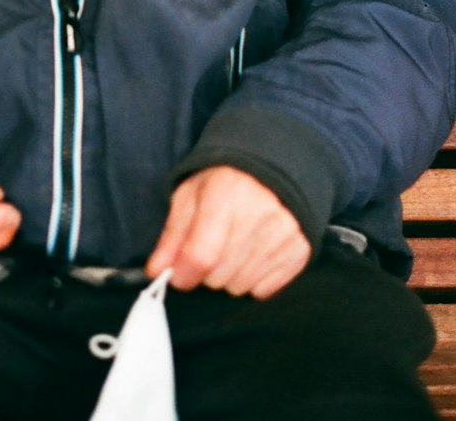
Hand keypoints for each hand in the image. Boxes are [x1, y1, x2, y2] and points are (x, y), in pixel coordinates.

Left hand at [146, 165, 309, 299]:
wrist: (274, 166)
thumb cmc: (225, 181)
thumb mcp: (191, 195)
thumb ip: (172, 235)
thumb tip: (156, 271)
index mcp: (225, 195)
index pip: (201, 255)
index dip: (183, 273)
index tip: (178, 274)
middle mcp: (259, 215)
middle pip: (218, 277)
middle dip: (206, 270)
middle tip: (211, 246)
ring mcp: (283, 235)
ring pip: (240, 287)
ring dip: (229, 276)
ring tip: (233, 246)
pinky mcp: (299, 251)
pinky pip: (263, 290)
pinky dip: (253, 279)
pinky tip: (253, 252)